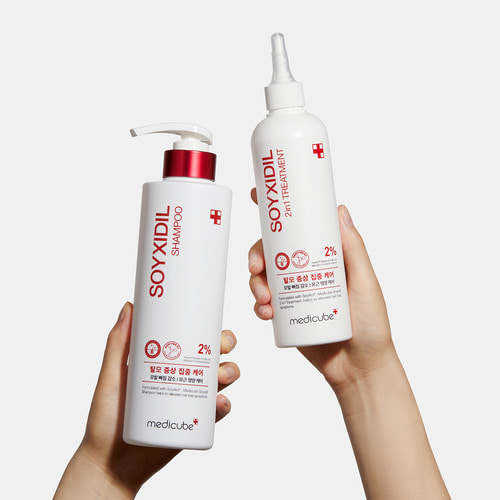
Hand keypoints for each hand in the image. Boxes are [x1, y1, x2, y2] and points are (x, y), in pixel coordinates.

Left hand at [55, 302, 238, 498]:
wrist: (108, 463)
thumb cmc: (106, 418)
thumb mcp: (111, 376)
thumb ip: (118, 343)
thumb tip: (129, 306)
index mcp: (167, 362)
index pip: (193, 339)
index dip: (209, 328)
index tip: (213, 321)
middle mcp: (182, 378)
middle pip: (213, 356)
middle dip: (224, 347)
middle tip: (220, 346)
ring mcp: (189, 402)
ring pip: (221, 381)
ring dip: (229, 373)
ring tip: (220, 376)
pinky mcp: (192, 425)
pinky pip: (216, 413)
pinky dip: (223, 406)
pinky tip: (219, 402)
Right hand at [248, 188, 396, 393]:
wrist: (358, 369)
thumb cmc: (371, 325)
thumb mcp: (365, 283)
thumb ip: (353, 249)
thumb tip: (340, 210)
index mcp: (325, 256)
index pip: (300, 227)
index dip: (277, 212)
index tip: (256, 197)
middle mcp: (306, 270)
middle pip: (273, 250)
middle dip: (257, 254)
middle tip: (256, 266)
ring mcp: (295, 292)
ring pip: (263, 276)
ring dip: (256, 283)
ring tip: (265, 299)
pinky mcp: (286, 314)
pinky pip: (263, 302)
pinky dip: (258, 304)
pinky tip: (266, 313)